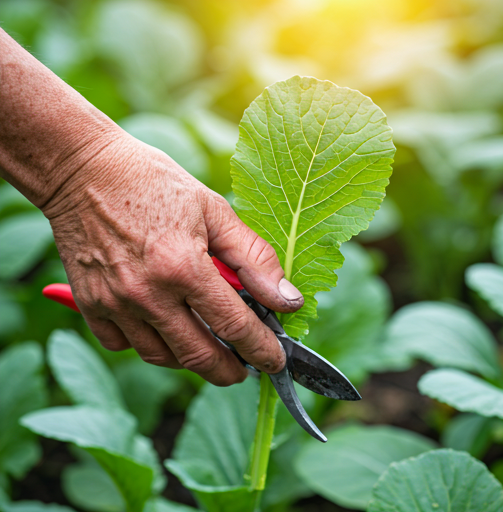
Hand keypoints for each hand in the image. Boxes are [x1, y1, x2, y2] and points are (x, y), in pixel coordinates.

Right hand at [43, 132, 303, 385]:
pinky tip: (163, 329)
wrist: (82, 170)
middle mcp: (147, 293)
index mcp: (183, 266)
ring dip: (191, 360)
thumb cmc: (153, 183)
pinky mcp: (89, 304)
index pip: (234, 326)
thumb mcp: (214, 209)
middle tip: (244, 369)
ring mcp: (114, 303)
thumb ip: (254, 257)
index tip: (275, 361)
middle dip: (229, 371)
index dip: (262, 350)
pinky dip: (148, 345)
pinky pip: (122, 345)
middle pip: (198, 355)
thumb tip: (287, 299)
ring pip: (161, 356)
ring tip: (208, 348)